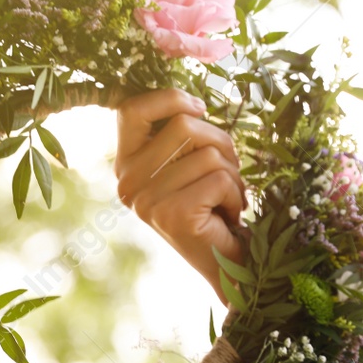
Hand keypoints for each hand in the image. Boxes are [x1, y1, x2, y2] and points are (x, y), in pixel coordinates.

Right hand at [113, 89, 246, 301]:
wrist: (223, 265)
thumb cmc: (210, 206)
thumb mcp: (186, 164)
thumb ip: (180, 135)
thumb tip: (193, 104)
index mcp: (125, 166)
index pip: (132, 110)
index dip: (169, 98)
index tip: (199, 108)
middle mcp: (127, 183)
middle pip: (183, 125)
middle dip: (220, 142)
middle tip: (227, 171)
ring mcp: (147, 201)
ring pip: (208, 153)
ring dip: (233, 175)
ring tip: (227, 199)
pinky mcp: (174, 215)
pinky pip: (220, 178)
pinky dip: (237, 196)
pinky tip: (229, 216)